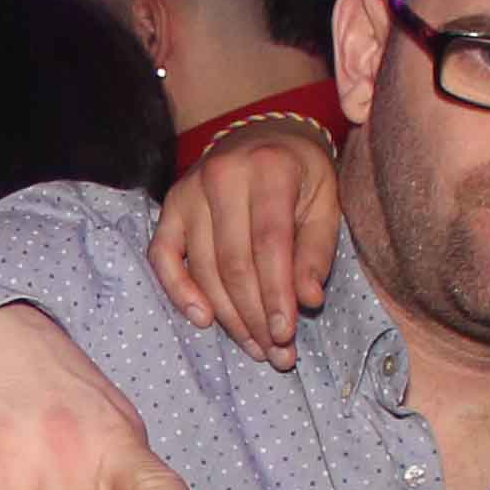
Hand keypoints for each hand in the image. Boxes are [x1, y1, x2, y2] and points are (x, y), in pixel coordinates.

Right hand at [152, 124, 344, 368]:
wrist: (262, 136)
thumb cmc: (300, 174)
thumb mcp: (325, 200)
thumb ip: (317, 249)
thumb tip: (307, 300)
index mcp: (269, 169)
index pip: (270, 245)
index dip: (276, 295)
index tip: (286, 335)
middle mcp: (222, 176)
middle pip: (234, 264)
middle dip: (255, 316)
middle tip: (275, 353)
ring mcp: (189, 192)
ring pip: (205, 269)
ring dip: (228, 316)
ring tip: (254, 346)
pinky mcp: (170, 208)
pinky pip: (164, 258)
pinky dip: (180, 292)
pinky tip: (203, 319)